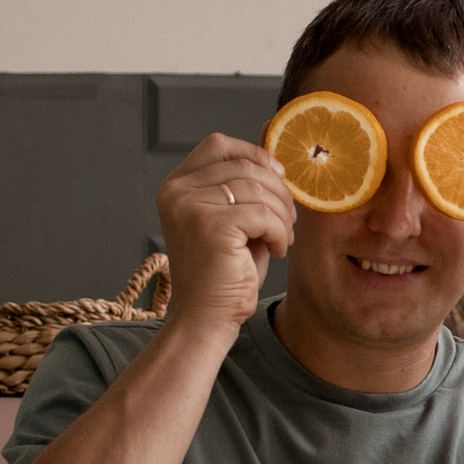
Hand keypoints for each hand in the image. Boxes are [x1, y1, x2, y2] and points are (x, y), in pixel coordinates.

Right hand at [158, 133, 292, 341]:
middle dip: (277, 191)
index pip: (218, 145)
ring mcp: (190, 207)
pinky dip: (279, 232)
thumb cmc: (224, 273)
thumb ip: (244, 189)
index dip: (255, 154)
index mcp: (177, 186)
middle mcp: (177, 192)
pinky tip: (276, 250)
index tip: (279, 176)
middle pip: (245, 166)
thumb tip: (276, 158)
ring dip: (281, 214)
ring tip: (282, 237)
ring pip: (258, 188)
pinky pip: (263, 214)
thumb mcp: (233, 220)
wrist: (206, 318)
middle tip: (287, 219)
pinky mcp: (210, 226)